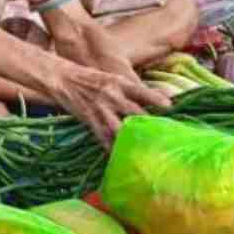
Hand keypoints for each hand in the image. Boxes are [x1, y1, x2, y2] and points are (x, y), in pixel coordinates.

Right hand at [50, 63, 170, 147]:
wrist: (63, 79)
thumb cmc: (92, 79)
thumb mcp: (112, 79)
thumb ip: (131, 91)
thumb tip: (156, 101)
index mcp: (119, 83)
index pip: (141, 91)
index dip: (155, 99)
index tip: (170, 106)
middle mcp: (111, 95)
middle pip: (134, 113)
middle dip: (148, 124)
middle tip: (162, 135)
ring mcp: (100, 109)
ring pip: (120, 127)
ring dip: (132, 139)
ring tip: (145, 149)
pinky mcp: (89, 119)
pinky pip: (103, 136)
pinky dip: (112, 147)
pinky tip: (120, 155)